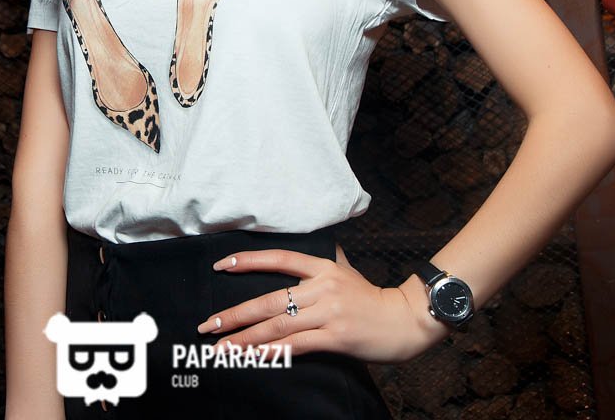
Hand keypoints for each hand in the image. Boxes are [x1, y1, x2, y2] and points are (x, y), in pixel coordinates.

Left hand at [194, 246, 451, 364]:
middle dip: (235, 314)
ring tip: (222, 347)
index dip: (248, 261)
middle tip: (208, 325)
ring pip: (278, 325)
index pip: (279, 259)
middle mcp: (323, 287)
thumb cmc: (372, 299)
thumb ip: (320, 265)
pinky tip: (253, 356)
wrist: (406, 320)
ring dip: (245, 338)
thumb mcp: (346, 272)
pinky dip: (272, 352)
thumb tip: (294, 260)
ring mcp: (329, 312)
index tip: (220, 265)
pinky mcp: (336, 337)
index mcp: (323, 267)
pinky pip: (296, 345)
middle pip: (270, 299)